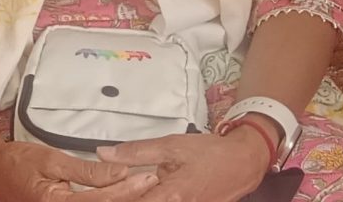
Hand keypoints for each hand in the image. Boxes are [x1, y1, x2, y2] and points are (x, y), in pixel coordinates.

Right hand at [0, 133, 157, 201]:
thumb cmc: (18, 161)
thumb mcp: (53, 160)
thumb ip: (87, 171)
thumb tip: (120, 171)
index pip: (101, 199)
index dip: (127, 189)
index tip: (148, 177)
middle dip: (129, 198)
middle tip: (154, 184)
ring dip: (120, 200)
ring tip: (142, 188)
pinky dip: (106, 200)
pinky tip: (122, 194)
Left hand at [98, 130, 267, 201]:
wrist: (244, 162)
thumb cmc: (211, 154)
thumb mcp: (171, 145)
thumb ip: (136, 152)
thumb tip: (104, 153)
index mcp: (170, 196)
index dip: (114, 198)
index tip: (98, 195)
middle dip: (125, 197)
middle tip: (107, 193)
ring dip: (140, 197)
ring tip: (132, 188)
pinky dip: (155, 198)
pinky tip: (152, 190)